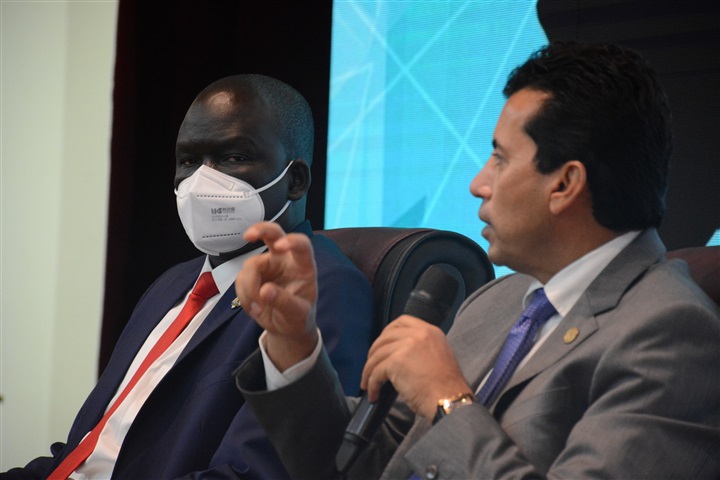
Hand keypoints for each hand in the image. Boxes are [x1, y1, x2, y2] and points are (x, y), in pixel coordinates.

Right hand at [235, 222, 318, 370]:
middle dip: (260, 230)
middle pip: (273, 234)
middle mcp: (284, 260)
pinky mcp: (252, 275)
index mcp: (302, 265)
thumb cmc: (298, 316)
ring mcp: (267, 265)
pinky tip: (254, 307)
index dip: (291, 241)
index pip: (301, 245)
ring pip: (250, 266)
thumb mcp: (297, 314)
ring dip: (249, 288)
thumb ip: (284, 302)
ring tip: (258, 309)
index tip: (280, 246)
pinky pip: (240, 279)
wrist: (286, 327)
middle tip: (248, 236)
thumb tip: (264, 291)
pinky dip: (244, 295)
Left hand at [360, 315, 471, 419]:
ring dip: (369, 370)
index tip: (382, 345)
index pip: (403, 321)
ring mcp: (407, 346)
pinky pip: (376, 371)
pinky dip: (371, 383)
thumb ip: (421, 348)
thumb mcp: (439, 356)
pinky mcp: (396, 362)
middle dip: (374, 351)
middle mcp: (419, 334)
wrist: (449, 400)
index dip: (388, 332)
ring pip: (377, 354)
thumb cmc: (446, 387)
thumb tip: (399, 354)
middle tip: (371, 365)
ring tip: (367, 384)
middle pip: (386, 336)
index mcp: (431, 331)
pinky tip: (373, 394)